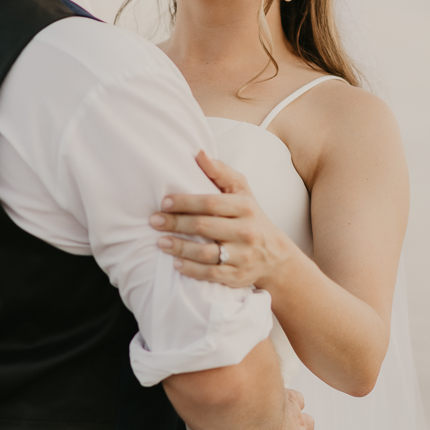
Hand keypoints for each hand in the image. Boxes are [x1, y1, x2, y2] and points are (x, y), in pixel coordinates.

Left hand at [150, 151, 293, 290]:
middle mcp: (246, 231)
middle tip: (154, 221)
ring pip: (206, 253)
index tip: (164, 202)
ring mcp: (243, 256)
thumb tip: (198, 153)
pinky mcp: (238, 276)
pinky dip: (191, 269)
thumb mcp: (241, 191)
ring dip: (180, 248)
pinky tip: (176, 263)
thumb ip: (220, 172)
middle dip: (176, 223)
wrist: (274, 254)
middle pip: (204, 227)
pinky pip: (210, 275)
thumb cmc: (250, 216)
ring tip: (160, 242)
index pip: (210, 202)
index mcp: (245, 207)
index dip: (185, 202)